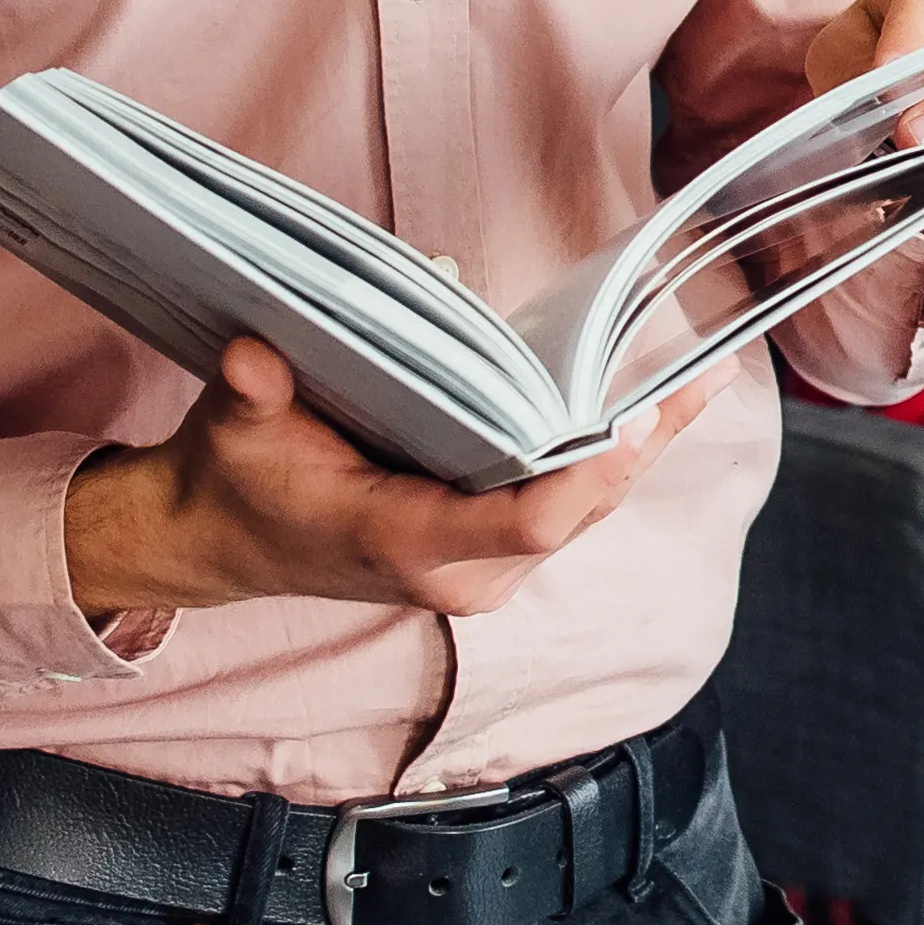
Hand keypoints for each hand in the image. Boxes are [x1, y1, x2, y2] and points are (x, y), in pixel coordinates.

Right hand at [65, 336, 679, 630]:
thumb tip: (260, 353)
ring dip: (638, 452)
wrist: (218, 539)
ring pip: (583, 513)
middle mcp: (458, 571)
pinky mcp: (486, 556)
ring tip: (701, 380)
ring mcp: (478, 571)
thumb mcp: (235, 423)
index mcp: (404, 541)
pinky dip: (606, 462)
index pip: (527, 519)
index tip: (635, 416)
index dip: (591, 471)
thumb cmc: (236, 477)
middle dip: (642, 447)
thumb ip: (254, 389)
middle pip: (579, 512)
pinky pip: (566, 511)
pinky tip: (649, 408)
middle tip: (705, 374)